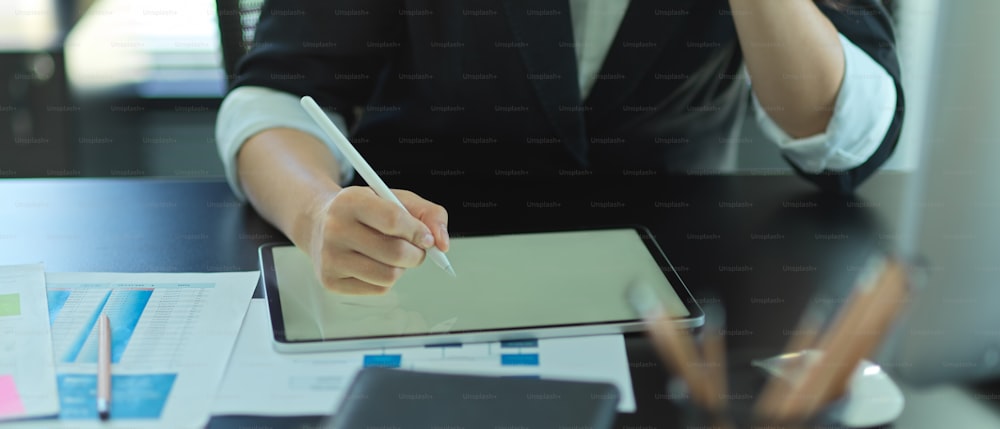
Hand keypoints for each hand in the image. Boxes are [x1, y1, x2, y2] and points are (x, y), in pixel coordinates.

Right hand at [306, 186, 449, 294]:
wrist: (320, 223)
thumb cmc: (365, 212)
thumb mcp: (395, 199)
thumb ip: (428, 213)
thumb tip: (442, 244)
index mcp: (350, 201)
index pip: (394, 220)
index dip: (418, 232)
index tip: (428, 238)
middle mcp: (335, 229)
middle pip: (395, 253)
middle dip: (416, 254)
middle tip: (415, 249)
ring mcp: (330, 258)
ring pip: (389, 276)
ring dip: (402, 268)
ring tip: (393, 255)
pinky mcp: (330, 281)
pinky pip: (378, 290)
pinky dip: (386, 280)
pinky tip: (376, 265)